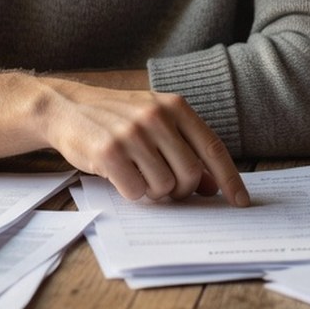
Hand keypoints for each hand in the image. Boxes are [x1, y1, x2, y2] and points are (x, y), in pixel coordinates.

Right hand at [42, 80, 249, 206]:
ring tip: (137, 174)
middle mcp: (157, 117)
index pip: (213, 148)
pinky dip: (131, 193)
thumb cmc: (117, 118)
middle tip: (166, 187)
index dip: (230, 179)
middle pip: (191, 174)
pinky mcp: (109, 152)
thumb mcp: (156, 122)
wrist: (67, 107)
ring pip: (164, 186)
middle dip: (182, 190)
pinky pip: (136, 192)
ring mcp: (133, 134)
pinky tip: (120, 176)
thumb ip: (186, 148)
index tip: (241, 201)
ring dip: (153, 191)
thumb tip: (213, 185)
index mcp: (175, 107)